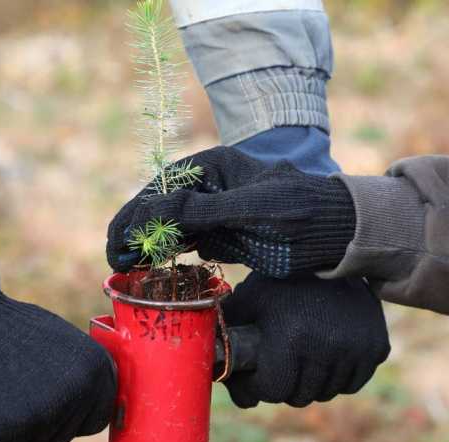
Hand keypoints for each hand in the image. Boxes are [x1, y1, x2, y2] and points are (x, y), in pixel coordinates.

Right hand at [0, 274, 115, 441]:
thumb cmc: (4, 329)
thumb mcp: (59, 343)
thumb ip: (77, 376)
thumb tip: (83, 406)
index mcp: (96, 367)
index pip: (96, 419)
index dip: (69, 419)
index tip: (48, 407)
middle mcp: (79, 388)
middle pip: (62, 436)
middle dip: (37, 424)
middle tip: (10, 392)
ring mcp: (48, 409)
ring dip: (9, 430)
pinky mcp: (13, 426)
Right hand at [106, 147, 355, 276]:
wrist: (334, 233)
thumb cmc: (299, 212)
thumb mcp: (252, 209)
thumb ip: (204, 210)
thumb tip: (155, 211)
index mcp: (212, 166)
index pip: (161, 188)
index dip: (136, 214)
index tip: (121, 240)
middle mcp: (206, 185)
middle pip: (158, 207)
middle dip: (134, 230)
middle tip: (114, 258)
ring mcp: (212, 210)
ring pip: (167, 226)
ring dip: (145, 245)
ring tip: (123, 266)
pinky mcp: (219, 234)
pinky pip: (184, 242)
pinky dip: (165, 255)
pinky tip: (149, 268)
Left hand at [221, 273, 388, 407]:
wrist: (336, 254)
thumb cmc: (285, 279)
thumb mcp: (250, 298)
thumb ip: (228, 330)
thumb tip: (213, 364)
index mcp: (292, 339)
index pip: (271, 390)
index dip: (255, 387)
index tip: (251, 378)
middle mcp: (327, 349)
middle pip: (297, 396)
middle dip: (281, 386)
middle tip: (276, 367)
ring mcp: (356, 351)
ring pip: (325, 393)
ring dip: (309, 384)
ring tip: (299, 360)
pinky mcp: (377, 349)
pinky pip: (351, 384)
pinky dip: (337, 377)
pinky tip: (325, 357)